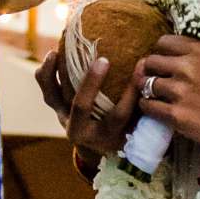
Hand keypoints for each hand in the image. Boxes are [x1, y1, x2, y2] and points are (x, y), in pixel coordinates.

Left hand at [37, 47, 141, 161]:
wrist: (98, 145)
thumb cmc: (127, 129)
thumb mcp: (138, 126)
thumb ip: (145, 104)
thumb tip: (153, 68)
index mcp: (107, 137)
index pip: (119, 115)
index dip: (131, 93)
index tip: (142, 67)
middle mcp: (83, 131)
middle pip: (82, 107)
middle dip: (91, 84)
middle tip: (103, 60)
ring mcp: (66, 119)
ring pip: (54, 98)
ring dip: (53, 76)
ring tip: (55, 53)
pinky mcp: (57, 109)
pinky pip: (48, 91)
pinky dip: (46, 74)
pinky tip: (53, 54)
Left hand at [134, 36, 199, 151]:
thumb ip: (188, 52)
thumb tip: (153, 56)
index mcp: (199, 51)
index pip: (163, 42)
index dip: (160, 53)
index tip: (165, 64)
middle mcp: (188, 67)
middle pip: (150, 62)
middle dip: (150, 71)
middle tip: (157, 81)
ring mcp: (181, 91)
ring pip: (145, 83)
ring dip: (146, 90)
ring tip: (156, 95)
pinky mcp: (176, 114)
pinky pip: (147, 105)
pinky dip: (148, 106)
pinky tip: (157, 108)